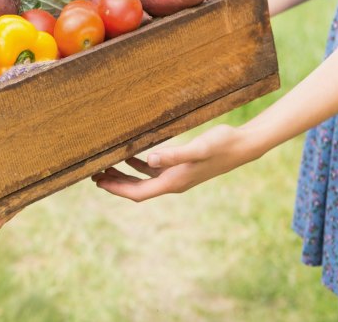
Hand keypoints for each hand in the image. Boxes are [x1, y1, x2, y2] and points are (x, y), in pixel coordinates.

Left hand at [92, 124, 262, 201]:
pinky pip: (154, 170)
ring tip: (105, 167)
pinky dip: (139, 165)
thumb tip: (149, 160)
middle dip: (115, 183)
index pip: (138, 192)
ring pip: (144, 180)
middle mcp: (174, 183)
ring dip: (124, 175)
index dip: (116, 188)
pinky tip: (131, 156)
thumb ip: (173, 154)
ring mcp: (178, 176)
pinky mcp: (182, 167)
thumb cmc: (221, 145)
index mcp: (173, 182)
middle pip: (137, 189)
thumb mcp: (197, 148)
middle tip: (93, 174)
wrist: (243, 146)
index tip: (97, 181)